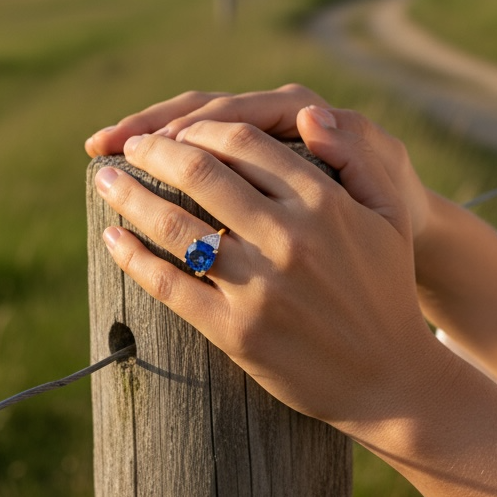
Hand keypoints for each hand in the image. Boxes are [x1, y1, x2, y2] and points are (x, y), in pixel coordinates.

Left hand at [93, 110, 438, 437]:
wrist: (390, 380)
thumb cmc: (387, 290)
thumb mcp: (390, 215)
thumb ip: (355, 157)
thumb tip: (310, 115)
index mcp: (323, 202)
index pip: (244, 142)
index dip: (201, 129)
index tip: (177, 130)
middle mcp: (288, 238)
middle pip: (202, 174)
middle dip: (154, 151)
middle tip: (130, 146)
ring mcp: (260, 287)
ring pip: (176, 226)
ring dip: (130, 196)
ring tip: (106, 180)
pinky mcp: (236, 331)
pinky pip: (169, 285)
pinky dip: (133, 256)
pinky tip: (113, 238)